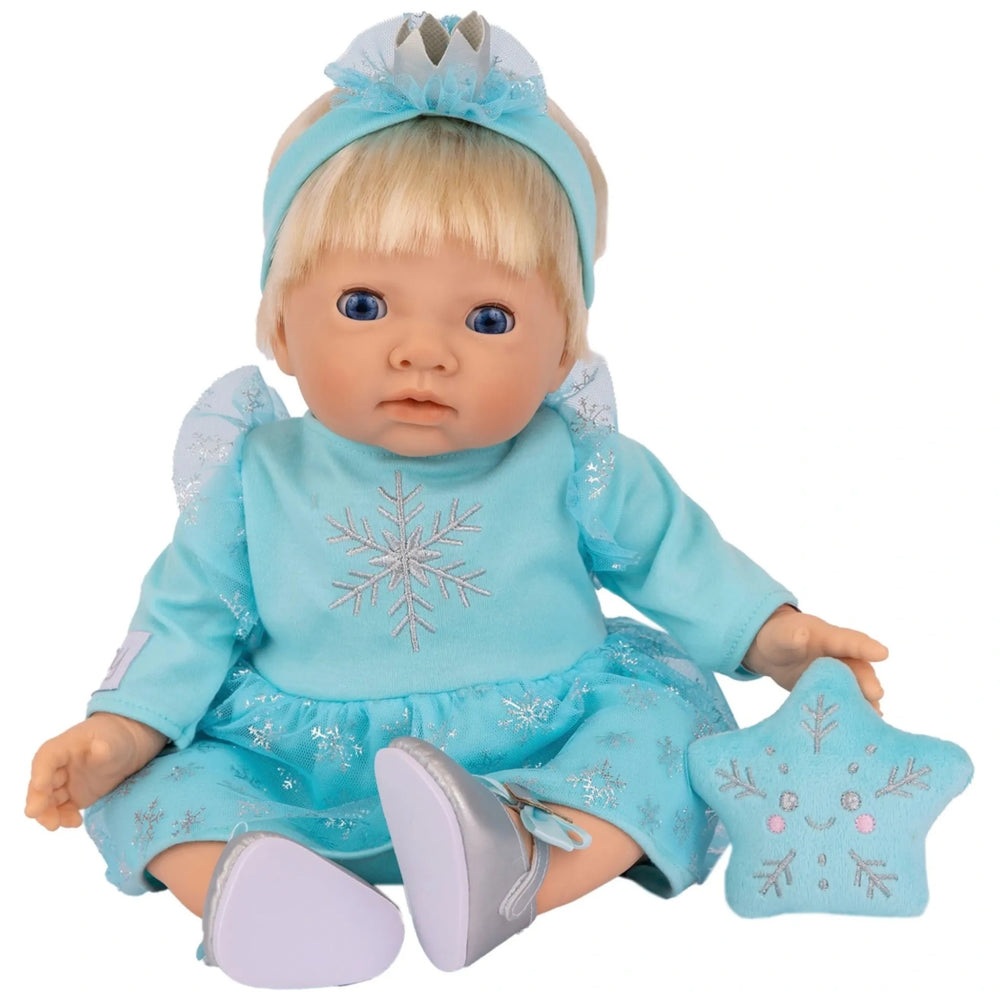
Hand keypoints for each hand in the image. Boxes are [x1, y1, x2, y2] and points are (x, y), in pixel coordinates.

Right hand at [25, 713, 166, 830]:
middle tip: (35, 813)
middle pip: (42, 782)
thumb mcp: (114, 740)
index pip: (46, 757)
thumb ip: (106, 748)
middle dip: (37, 798)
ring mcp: (65, 782)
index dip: (40, 771)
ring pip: (49, 799)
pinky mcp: (73, 796)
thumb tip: (100, 749)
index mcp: (64, 746)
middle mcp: (59, 766)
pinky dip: (64, 817)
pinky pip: (63, 809)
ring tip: (56, 825)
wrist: (125, 748)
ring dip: (48, 813)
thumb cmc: (116, 738)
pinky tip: (76, 822)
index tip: (39, 786)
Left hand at [743, 606, 887, 711]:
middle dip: (867, 679)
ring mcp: (840, 674)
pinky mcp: (835, 691)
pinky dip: (856, 710)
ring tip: (875, 715)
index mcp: (828, 637)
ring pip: (857, 686)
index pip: (848, 640)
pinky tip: (864, 724)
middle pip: (858, 667)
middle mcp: (840, 656)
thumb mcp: (781, 635)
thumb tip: (800, 634)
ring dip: (866, 699)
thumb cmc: (779, 638)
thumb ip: (789, 636)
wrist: (774, 653)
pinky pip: (848, 699)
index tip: (883, 653)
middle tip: (875, 694)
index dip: (864, 647)